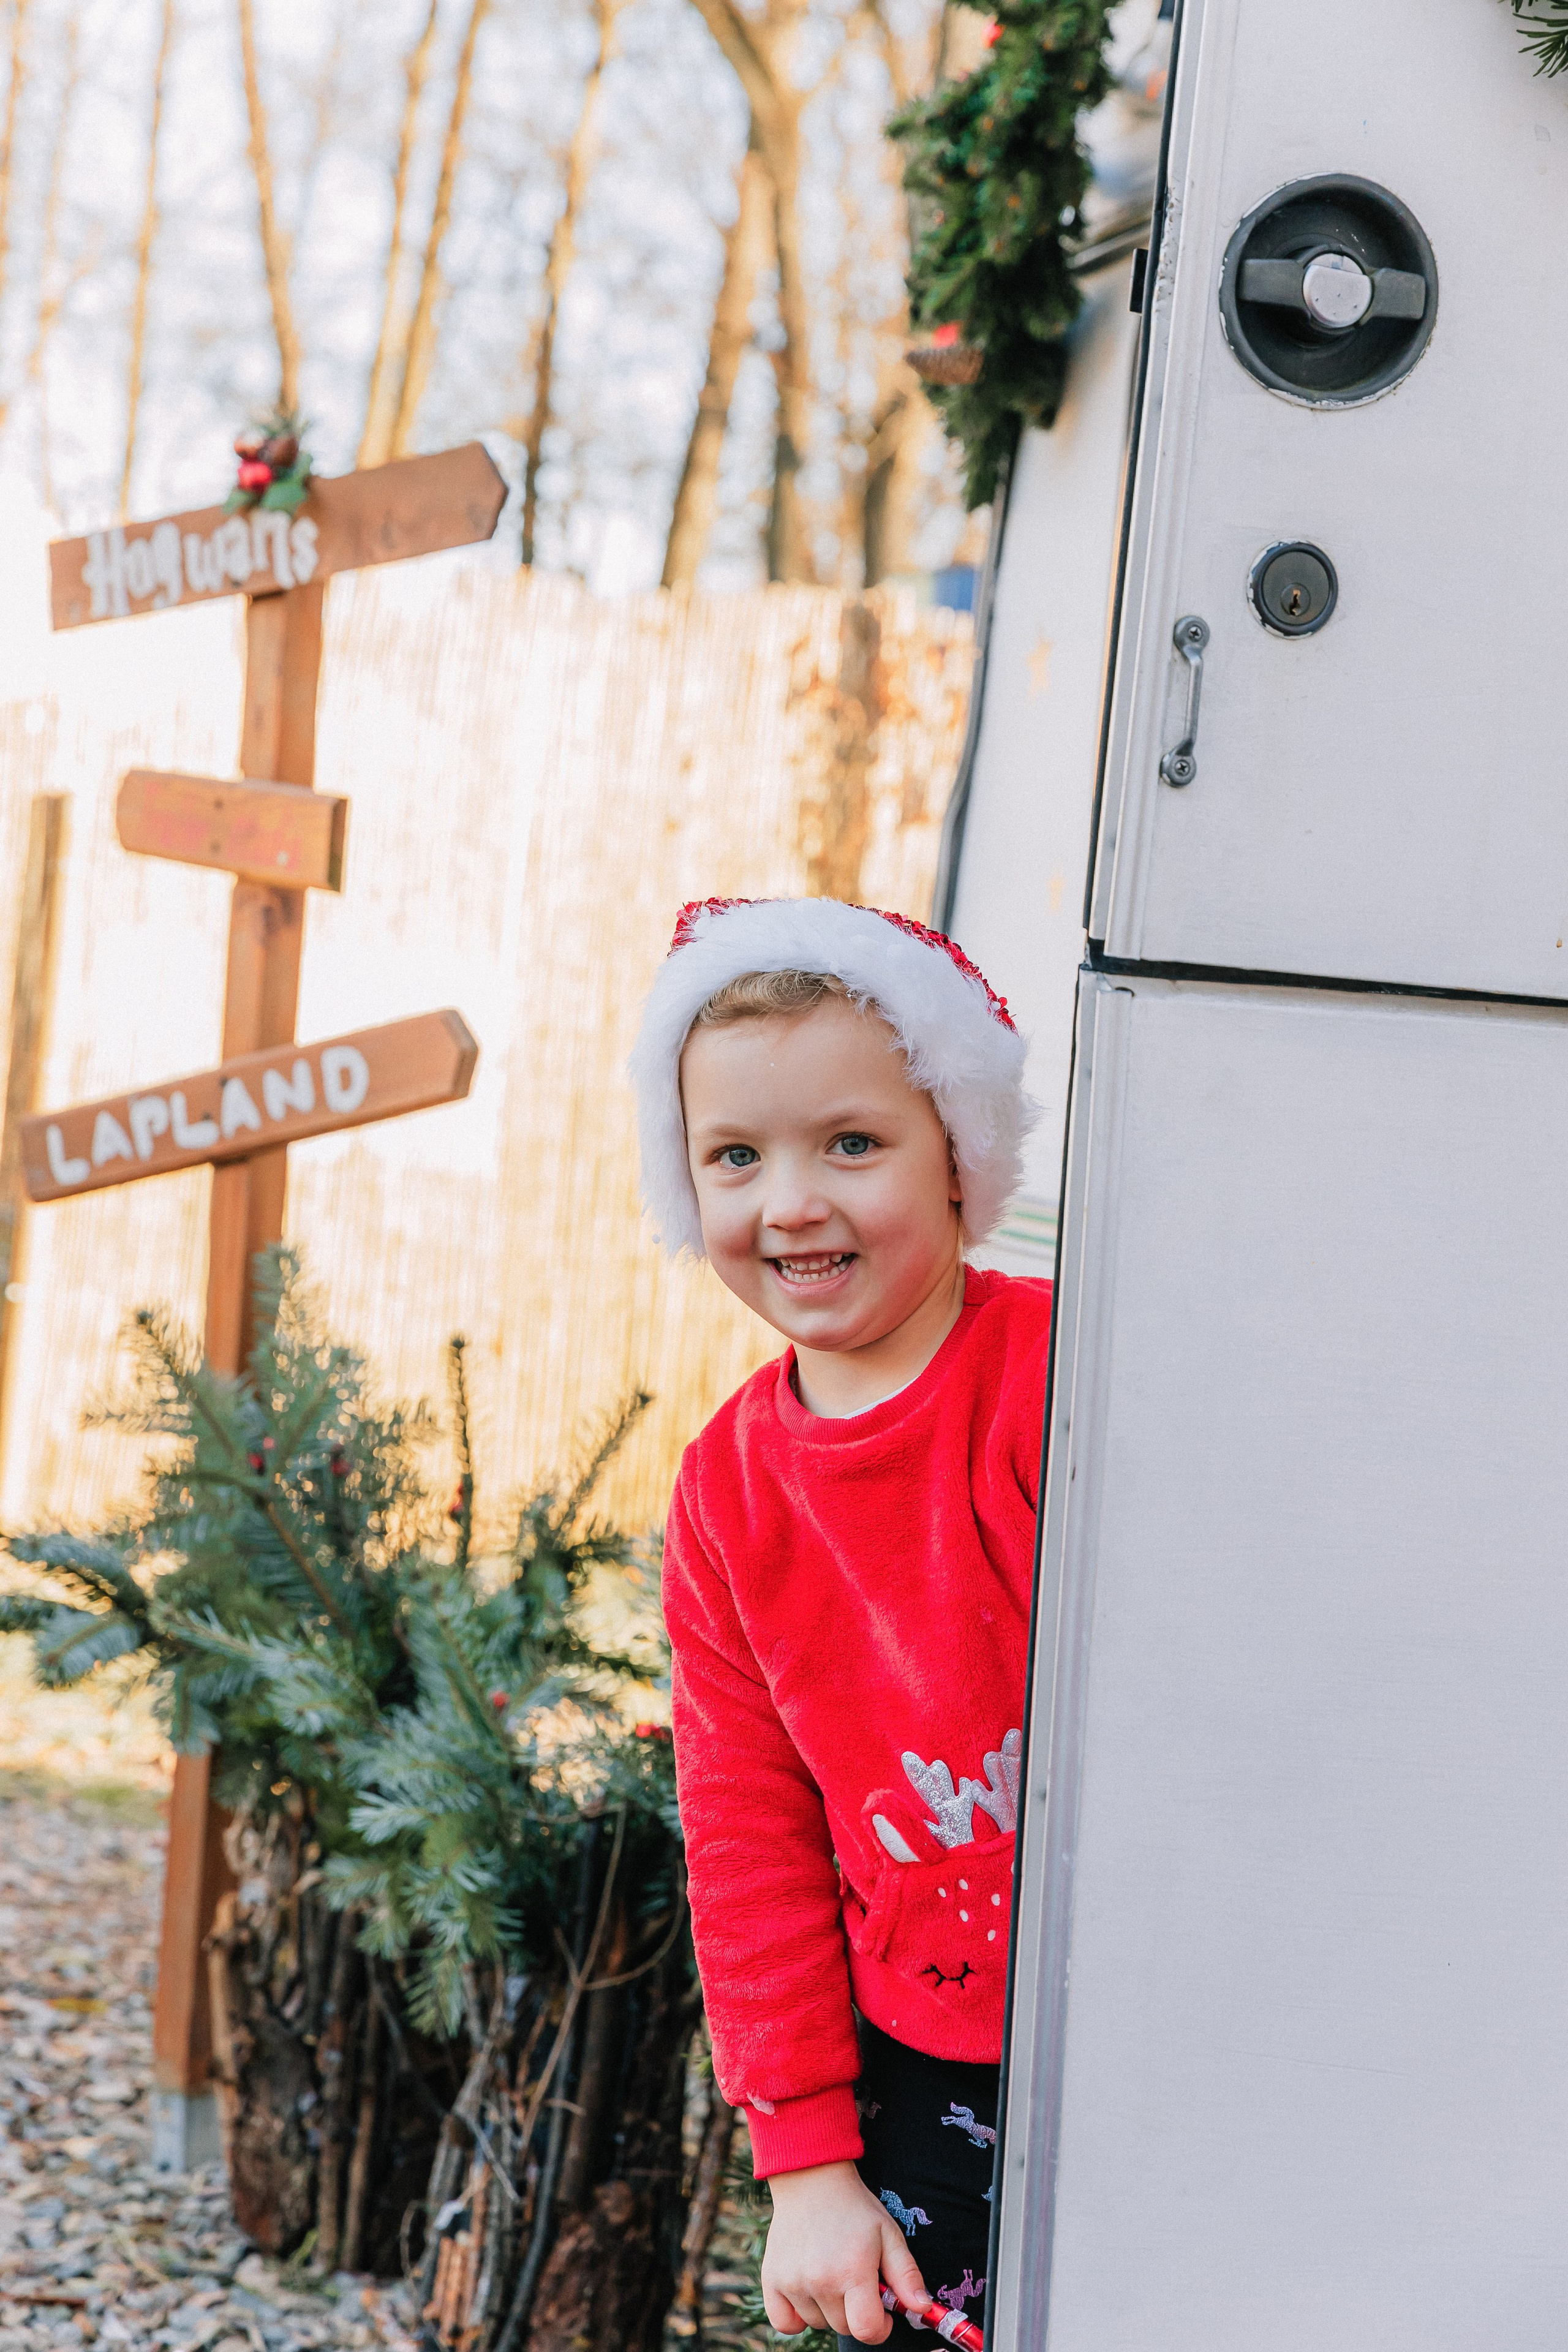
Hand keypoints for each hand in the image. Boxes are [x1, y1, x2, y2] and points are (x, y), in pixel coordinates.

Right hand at [761, 2159, 927, 2342]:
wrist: (812, 2179)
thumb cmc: (855, 2209)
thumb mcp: (889, 2234)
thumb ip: (907, 2276)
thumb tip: (923, 2310)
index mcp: (853, 2270)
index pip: (867, 2330)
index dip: (881, 2327)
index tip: (882, 2310)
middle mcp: (821, 2280)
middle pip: (843, 2327)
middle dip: (856, 2312)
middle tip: (856, 2281)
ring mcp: (793, 2281)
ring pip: (817, 2323)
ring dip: (828, 2309)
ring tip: (831, 2273)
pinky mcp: (772, 2279)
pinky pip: (785, 2323)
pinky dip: (797, 2316)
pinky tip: (808, 2291)